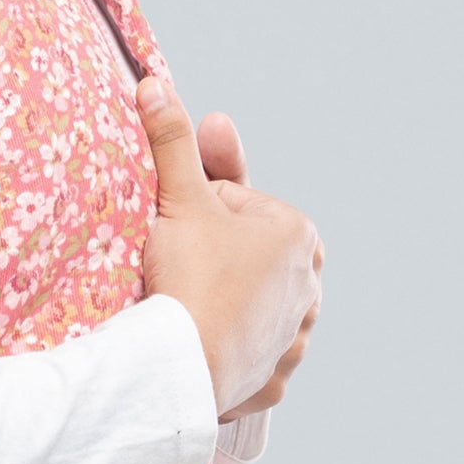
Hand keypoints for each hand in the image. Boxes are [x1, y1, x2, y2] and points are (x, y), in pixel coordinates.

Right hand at [136, 75, 323, 417]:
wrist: (183, 362)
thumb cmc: (189, 274)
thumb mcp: (179, 197)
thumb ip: (172, 140)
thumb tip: (155, 84)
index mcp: (297, 233)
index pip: (234, 203)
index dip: (195, 208)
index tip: (174, 225)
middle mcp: (309, 284)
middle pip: (244, 253)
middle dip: (215, 251)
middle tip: (178, 263)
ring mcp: (295, 336)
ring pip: (251, 304)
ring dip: (225, 300)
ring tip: (189, 302)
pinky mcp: (275, 379)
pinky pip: (248, 354)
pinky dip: (227, 350)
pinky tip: (201, 344)